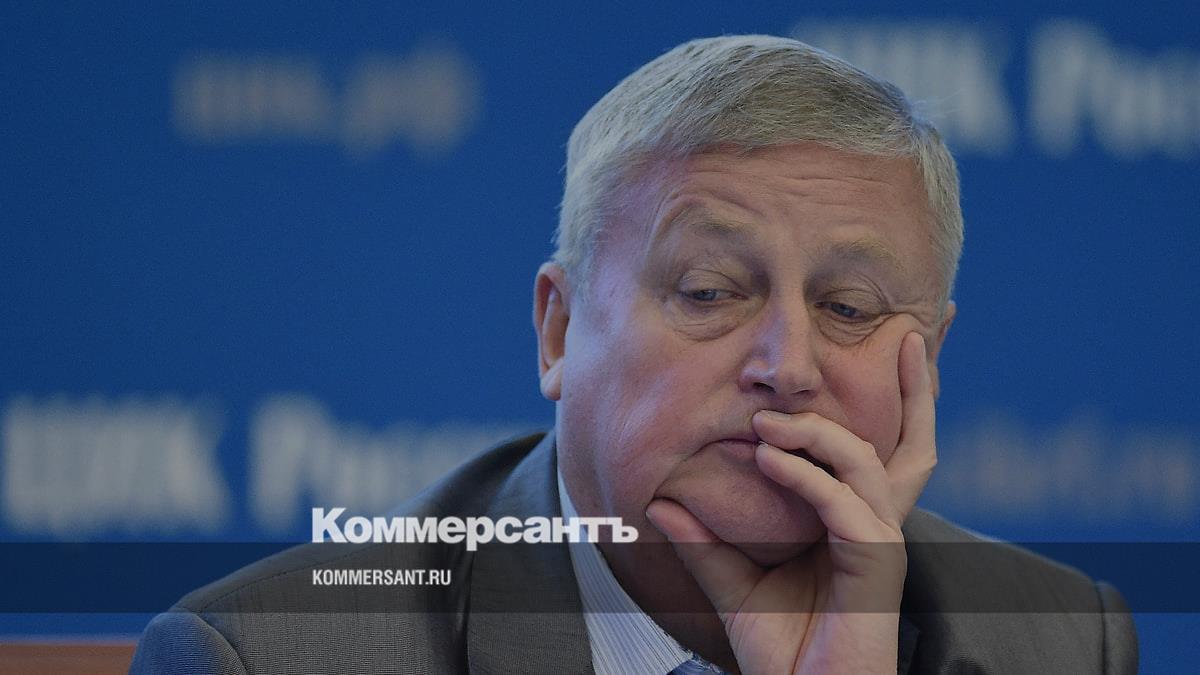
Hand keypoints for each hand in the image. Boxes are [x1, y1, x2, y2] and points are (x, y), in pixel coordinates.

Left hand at [645, 332, 936, 674]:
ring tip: (764, 426)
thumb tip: (658, 504)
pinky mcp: (876, 566)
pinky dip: (807, 478)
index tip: (896, 347)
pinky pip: (845, 506)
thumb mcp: (732, 587)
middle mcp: (877, 525)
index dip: (899, 403)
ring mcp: (881, 544)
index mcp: (854, 523)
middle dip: (918, 388)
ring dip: (817, 434)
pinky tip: (769, 461)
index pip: (882, 451)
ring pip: (869, 464)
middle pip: (915, 444)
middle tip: (907, 332)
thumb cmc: (780, 651)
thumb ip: (703, 543)